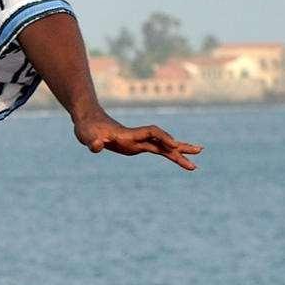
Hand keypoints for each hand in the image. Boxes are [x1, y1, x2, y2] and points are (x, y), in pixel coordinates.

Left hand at [74, 108, 201, 169]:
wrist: (88, 121)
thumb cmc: (87, 129)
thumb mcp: (86, 136)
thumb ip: (92, 142)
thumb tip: (95, 146)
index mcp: (128, 135)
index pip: (151, 133)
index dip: (163, 138)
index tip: (173, 146)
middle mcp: (137, 137)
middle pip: (163, 141)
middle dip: (180, 147)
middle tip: (199, 152)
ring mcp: (139, 142)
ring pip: (163, 148)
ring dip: (179, 154)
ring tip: (195, 163)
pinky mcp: (137, 146)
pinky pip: (157, 151)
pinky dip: (168, 155)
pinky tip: (178, 158)